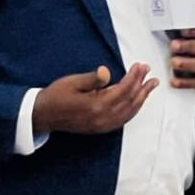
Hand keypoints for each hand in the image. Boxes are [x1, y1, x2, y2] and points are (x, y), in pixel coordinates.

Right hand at [32, 63, 157, 134]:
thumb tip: (106, 72)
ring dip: (141, 98)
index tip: (140, 66)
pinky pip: (123, 120)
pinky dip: (133, 109)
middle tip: (149, 72)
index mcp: (96, 106)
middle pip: (129, 101)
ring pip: (129, 112)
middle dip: (141, 85)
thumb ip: (92, 79)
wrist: (44, 115)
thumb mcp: (73, 82)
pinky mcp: (100, 128)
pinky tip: (137, 101)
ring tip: (151, 86)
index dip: (134, 77)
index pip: (123, 90)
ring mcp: (102, 125)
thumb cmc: (57, 95)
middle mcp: (102, 118)